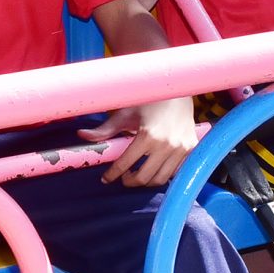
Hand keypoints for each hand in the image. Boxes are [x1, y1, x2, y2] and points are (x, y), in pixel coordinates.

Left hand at [80, 98, 196, 186]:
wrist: (178, 91)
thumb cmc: (149, 100)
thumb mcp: (125, 113)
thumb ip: (104, 129)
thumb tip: (82, 135)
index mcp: (148, 135)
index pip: (125, 164)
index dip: (112, 174)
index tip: (106, 178)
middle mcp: (167, 145)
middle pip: (143, 178)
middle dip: (129, 181)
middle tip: (122, 178)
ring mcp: (181, 148)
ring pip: (160, 179)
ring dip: (146, 181)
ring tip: (137, 174)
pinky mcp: (191, 149)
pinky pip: (175, 172)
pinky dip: (163, 174)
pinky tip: (154, 168)